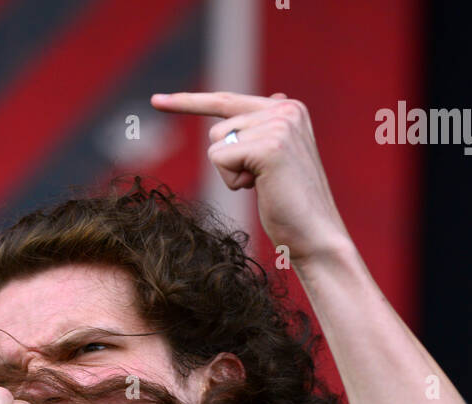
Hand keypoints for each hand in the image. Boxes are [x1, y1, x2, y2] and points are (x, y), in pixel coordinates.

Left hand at [150, 90, 350, 267]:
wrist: (315, 237)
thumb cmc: (292, 208)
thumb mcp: (277, 161)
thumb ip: (268, 130)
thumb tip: (273, 97)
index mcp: (289, 109)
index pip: (227, 100)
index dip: (189, 102)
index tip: (156, 101)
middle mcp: (285, 109)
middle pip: (219, 127)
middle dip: (229, 161)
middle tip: (260, 182)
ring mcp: (278, 126)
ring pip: (217, 143)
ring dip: (231, 173)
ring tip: (263, 186)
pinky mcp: (268, 147)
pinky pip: (220, 158)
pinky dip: (232, 181)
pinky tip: (260, 189)